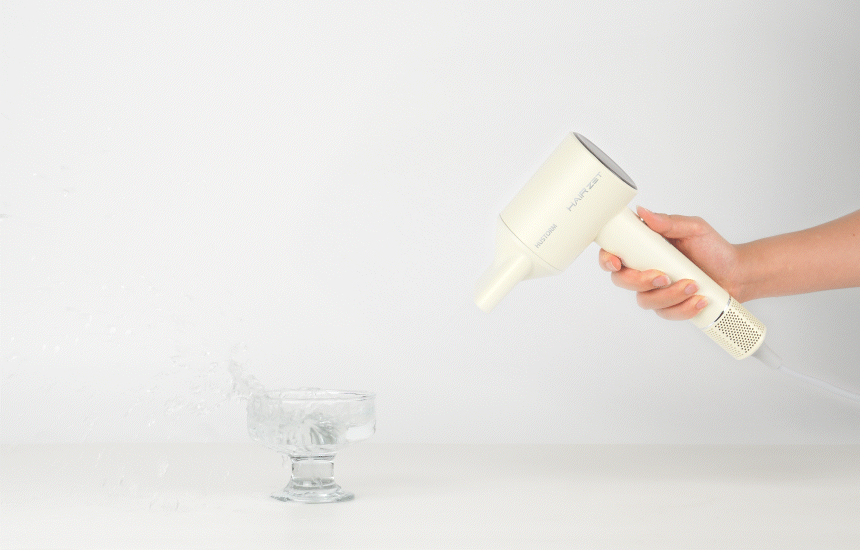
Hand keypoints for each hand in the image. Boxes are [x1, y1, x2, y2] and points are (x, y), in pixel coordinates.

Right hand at [598, 206, 742, 319]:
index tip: (617, 262)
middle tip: (664, 276)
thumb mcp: (694, 228)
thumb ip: (669, 222)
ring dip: (669, 295)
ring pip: (645, 301)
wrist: (736, 273)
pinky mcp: (668, 307)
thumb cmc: (713, 249)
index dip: (608, 259)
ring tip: (693, 285)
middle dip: (641, 281)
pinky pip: (665, 314)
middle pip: (622, 281)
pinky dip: (683, 308)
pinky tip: (699, 299)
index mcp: (645, 249)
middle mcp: (645, 270)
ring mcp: (655, 290)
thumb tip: (644, 213)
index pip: (614, 254)